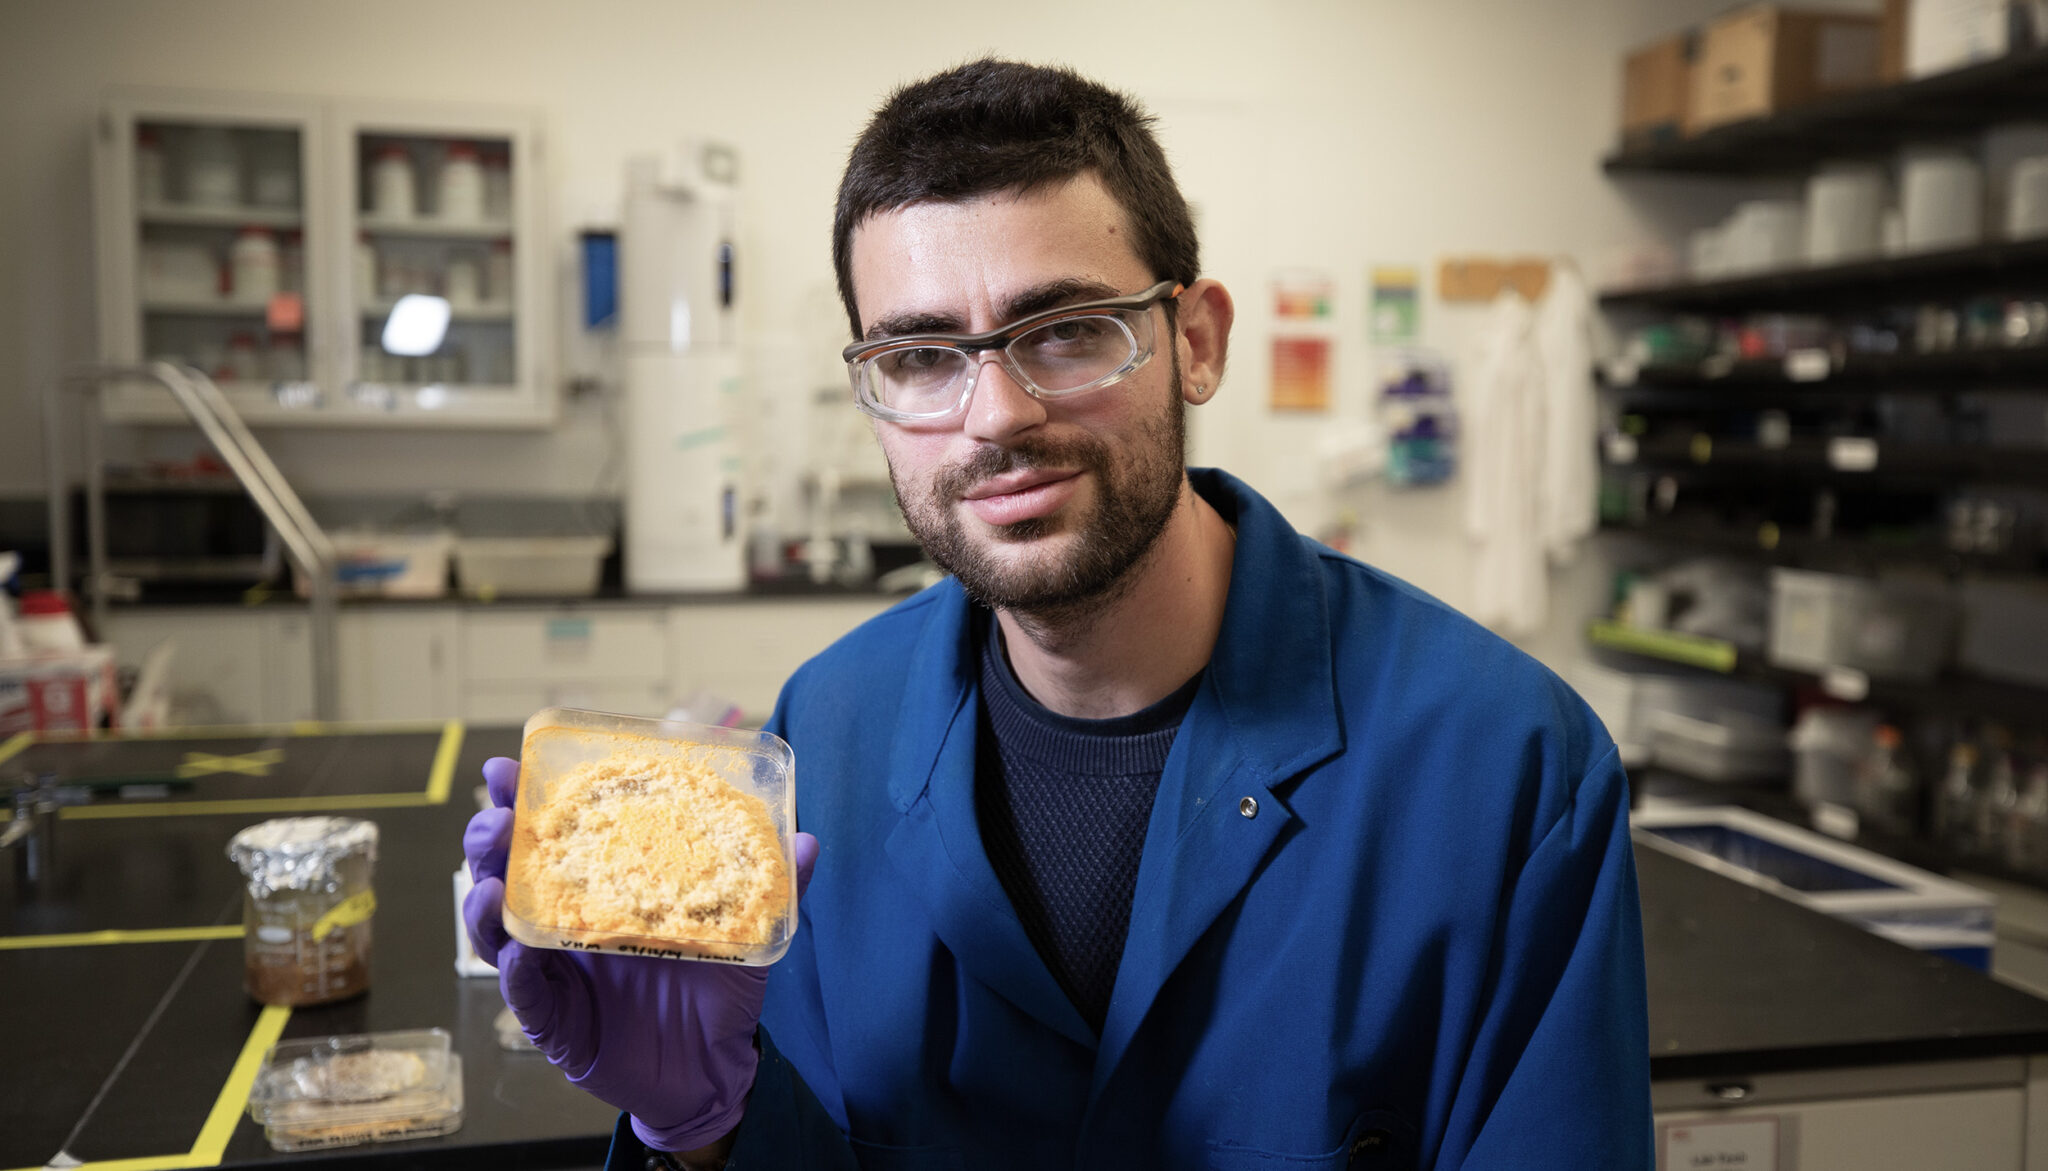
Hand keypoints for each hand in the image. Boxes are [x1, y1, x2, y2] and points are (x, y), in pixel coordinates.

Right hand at [463, 755, 818, 1151]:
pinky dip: (513, 972)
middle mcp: (567, 922)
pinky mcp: (553, 1020)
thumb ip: (771, 886)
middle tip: (499, 815)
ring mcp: (554, 971)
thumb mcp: (744, 931)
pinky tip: (514, 951)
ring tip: (488, 880)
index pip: (556, 835)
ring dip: (484, 900)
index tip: (513, 764)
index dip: (527, 799)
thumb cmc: (717, 990)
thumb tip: (806, 838)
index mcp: (604, 888)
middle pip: (508, 873)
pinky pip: (523, 994)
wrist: (713, 1068)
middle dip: (492, 839)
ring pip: (498, 930)